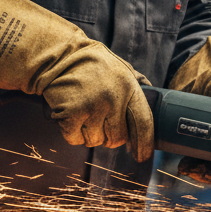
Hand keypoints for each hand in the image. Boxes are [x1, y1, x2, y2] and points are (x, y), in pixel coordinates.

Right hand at [0, 0, 153, 160]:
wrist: (57, 55)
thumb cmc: (89, 62)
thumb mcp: (119, 66)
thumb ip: (136, 80)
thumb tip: (153, 91)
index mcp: (129, 86)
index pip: (144, 122)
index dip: (144, 143)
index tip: (142, 156)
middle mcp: (113, 98)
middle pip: (117, 138)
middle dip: (110, 136)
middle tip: (99, 122)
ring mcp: (92, 107)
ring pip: (95, 141)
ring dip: (89, 133)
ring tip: (83, 111)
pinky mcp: (71, 114)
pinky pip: (75, 139)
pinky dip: (71, 132)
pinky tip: (70, 113)